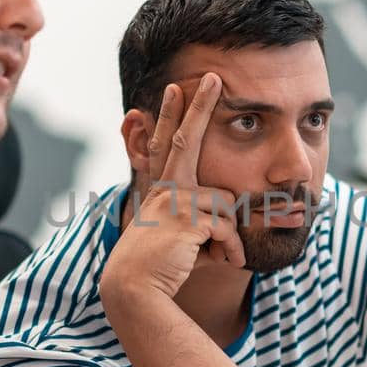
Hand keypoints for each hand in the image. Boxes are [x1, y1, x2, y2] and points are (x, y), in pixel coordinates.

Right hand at [103, 73, 244, 301]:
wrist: (134, 290)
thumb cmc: (160, 266)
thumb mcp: (182, 237)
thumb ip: (202, 220)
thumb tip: (230, 220)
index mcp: (163, 189)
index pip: (168, 144)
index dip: (172, 115)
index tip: (176, 87)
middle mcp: (166, 189)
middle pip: (185, 139)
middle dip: (199, 106)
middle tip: (213, 77)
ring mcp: (174, 202)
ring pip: (227, 205)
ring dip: (230, 236)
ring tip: (218, 255)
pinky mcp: (186, 220)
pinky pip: (228, 229)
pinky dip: (231, 250)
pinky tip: (224, 263)